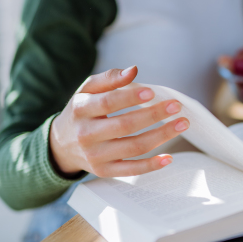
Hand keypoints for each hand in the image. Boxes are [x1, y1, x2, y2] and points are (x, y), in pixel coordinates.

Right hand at [49, 66, 189, 177]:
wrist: (61, 145)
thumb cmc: (81, 111)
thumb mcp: (87, 90)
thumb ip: (110, 78)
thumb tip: (134, 70)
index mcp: (81, 109)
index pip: (108, 103)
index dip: (130, 97)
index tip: (152, 92)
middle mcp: (86, 134)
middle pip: (125, 126)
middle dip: (154, 115)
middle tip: (176, 106)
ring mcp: (95, 155)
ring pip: (133, 147)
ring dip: (161, 136)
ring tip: (181, 124)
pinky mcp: (104, 171)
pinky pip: (131, 170)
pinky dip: (151, 165)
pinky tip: (169, 157)